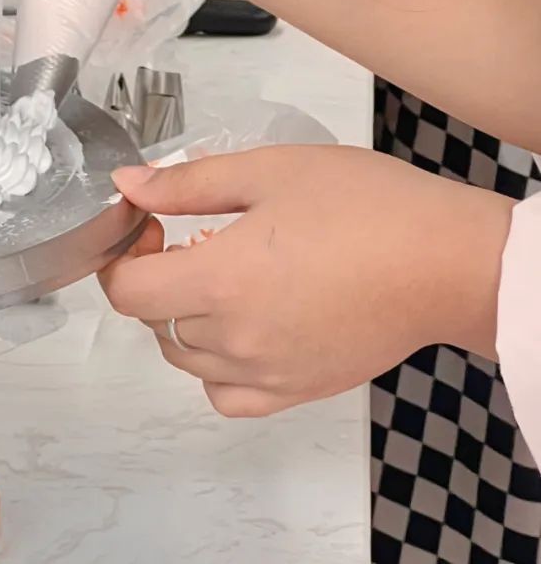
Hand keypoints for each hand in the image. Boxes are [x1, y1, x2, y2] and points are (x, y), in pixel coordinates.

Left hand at [99, 146, 511, 417]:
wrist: (444, 262)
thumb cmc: (363, 206)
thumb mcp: (266, 171)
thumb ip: (186, 184)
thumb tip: (125, 186)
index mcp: (221, 280)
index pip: (128, 292)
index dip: (123, 255)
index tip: (150, 224)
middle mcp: (237, 338)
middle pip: (155, 321)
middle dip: (157, 276)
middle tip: (191, 234)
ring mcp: (267, 372)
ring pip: (187, 359)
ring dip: (185, 317)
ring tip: (226, 271)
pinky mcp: (298, 390)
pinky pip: (229, 396)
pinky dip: (218, 367)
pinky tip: (243, 325)